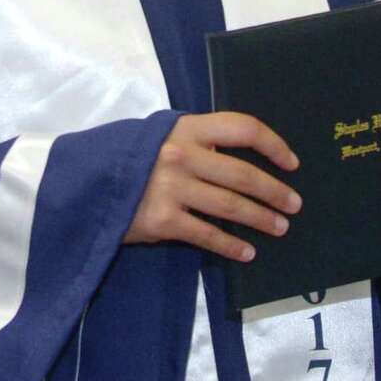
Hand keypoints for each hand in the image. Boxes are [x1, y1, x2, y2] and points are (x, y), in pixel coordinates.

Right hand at [125, 112, 300, 262]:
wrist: (87, 182)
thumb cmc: (132, 156)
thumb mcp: (161, 135)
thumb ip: (196, 140)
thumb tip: (241, 155)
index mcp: (186, 128)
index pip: (241, 127)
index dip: (272, 144)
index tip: (291, 162)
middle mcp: (182, 155)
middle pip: (242, 174)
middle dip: (274, 192)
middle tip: (293, 205)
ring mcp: (172, 188)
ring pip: (230, 206)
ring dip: (261, 219)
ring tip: (279, 228)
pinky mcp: (163, 220)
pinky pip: (207, 234)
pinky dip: (231, 245)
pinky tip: (246, 252)